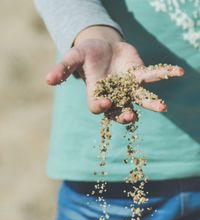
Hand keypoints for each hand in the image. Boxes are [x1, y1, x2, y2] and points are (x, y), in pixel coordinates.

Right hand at [46, 26, 183, 123]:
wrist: (102, 46)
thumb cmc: (86, 54)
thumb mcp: (73, 58)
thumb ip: (63, 69)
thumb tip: (48, 79)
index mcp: (97, 94)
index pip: (98, 107)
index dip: (101, 106)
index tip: (105, 103)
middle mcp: (114, 96)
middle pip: (120, 111)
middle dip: (125, 115)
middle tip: (131, 117)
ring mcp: (128, 88)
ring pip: (139, 100)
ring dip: (151, 104)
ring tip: (162, 108)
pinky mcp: (139, 76)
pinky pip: (152, 77)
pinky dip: (165, 74)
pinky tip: (178, 72)